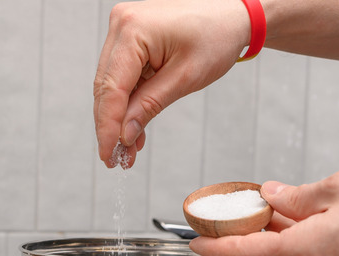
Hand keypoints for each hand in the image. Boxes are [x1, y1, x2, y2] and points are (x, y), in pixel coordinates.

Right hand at [93, 0, 249, 167]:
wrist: (233, 14)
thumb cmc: (216, 36)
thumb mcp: (185, 78)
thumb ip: (149, 106)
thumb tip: (124, 135)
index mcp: (133, 30)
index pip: (111, 88)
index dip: (107, 127)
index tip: (109, 155)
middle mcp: (121, 25)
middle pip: (105, 87)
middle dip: (111, 126)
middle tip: (116, 159)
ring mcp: (123, 30)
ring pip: (110, 85)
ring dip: (119, 118)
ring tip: (128, 150)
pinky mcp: (130, 38)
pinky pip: (122, 76)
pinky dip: (128, 103)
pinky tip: (134, 128)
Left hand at [189, 167, 338, 255]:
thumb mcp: (337, 187)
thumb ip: (296, 197)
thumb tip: (272, 196)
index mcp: (306, 253)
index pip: (245, 254)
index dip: (216, 247)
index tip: (196, 242)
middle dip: (248, 236)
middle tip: (237, 213)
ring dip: (276, 239)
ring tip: (271, 211)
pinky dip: (298, 246)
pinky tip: (300, 223)